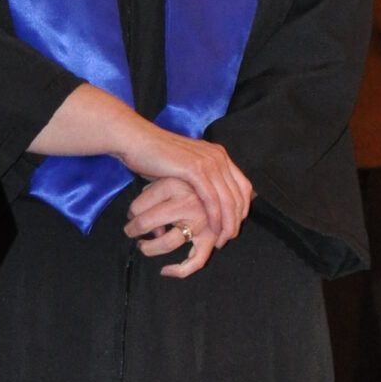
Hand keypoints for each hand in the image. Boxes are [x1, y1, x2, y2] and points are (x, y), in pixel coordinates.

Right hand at [113, 125, 252, 247]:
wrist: (136, 142)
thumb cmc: (155, 156)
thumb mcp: (185, 167)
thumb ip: (199, 179)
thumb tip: (202, 201)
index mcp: (218, 155)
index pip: (243, 186)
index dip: (242, 208)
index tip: (233, 226)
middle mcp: (218, 156)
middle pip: (240, 194)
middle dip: (237, 220)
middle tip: (229, 238)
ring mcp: (208, 161)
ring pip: (228, 199)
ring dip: (228, 223)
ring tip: (222, 239)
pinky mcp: (195, 169)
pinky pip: (212, 199)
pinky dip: (215, 217)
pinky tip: (213, 230)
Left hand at [124, 173, 221, 277]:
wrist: (219, 177)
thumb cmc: (188, 179)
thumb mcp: (167, 176)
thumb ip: (151, 194)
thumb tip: (139, 217)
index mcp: (173, 184)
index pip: (138, 205)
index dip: (130, 213)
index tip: (130, 216)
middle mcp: (187, 203)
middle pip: (147, 221)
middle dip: (133, 229)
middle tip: (130, 231)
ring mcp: (200, 221)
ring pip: (167, 242)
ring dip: (150, 247)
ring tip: (143, 246)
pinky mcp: (211, 237)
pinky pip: (196, 260)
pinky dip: (180, 270)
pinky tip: (165, 271)